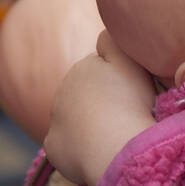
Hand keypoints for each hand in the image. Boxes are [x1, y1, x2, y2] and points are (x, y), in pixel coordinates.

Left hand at [44, 29, 156, 185]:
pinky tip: (99, 151)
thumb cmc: (131, 104)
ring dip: (90, 126)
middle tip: (125, 118)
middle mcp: (63, 91)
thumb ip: (114, 40)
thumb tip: (101, 34)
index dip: (118, 85)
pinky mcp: (52, 146)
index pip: (100, 74)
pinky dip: (80, 148)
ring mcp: (55, 120)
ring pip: (75, 120)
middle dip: (101, 105)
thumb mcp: (131, 61)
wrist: (117, 148)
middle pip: (85, 97)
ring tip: (114, 137)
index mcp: (83, 69)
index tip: (132, 97)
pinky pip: (68, 145)